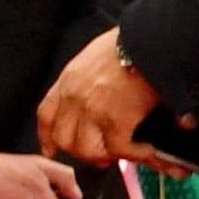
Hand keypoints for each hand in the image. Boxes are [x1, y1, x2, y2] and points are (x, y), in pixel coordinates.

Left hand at [36, 30, 160, 164]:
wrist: (151, 41)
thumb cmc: (134, 42)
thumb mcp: (98, 54)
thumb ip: (93, 76)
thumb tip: (107, 93)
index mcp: (69, 79)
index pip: (47, 115)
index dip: (48, 137)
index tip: (52, 148)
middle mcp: (75, 97)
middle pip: (64, 138)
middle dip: (82, 153)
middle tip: (101, 156)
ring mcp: (93, 110)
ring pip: (88, 150)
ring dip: (106, 156)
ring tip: (125, 154)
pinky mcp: (117, 120)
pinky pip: (120, 150)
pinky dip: (135, 154)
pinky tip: (147, 151)